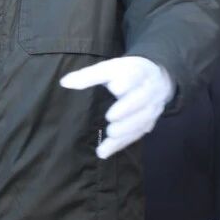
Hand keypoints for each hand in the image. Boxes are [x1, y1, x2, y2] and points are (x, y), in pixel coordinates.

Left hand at [59, 56, 174, 158]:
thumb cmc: (124, 73)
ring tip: (110, 135)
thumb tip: (65, 82)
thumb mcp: (108, 69)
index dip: (126, 82)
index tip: (115, 88)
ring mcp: (151, 107)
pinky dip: (122, 144)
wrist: (155, 78)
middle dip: (127, 109)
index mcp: (136, 72)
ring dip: (126, 130)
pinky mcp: (149, 123)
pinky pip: (137, 135)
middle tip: (111, 117)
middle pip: (141, 99)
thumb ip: (87, 76)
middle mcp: (147, 90)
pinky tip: (106, 151)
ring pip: (142, 120)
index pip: (134, 75)